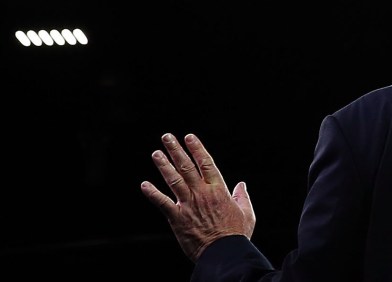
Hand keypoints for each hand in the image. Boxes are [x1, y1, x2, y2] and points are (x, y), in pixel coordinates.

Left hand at [140, 133, 255, 260]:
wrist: (223, 254)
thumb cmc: (236, 235)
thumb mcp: (247, 214)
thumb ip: (242, 197)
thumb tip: (242, 185)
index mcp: (218, 190)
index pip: (206, 163)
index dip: (197, 148)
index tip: (189, 137)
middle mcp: (202, 193)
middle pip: (187, 166)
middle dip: (176, 150)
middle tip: (167, 137)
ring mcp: (189, 205)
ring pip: (174, 180)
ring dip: (164, 165)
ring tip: (156, 153)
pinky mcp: (178, 218)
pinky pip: (163, 203)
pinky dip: (153, 194)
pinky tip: (144, 185)